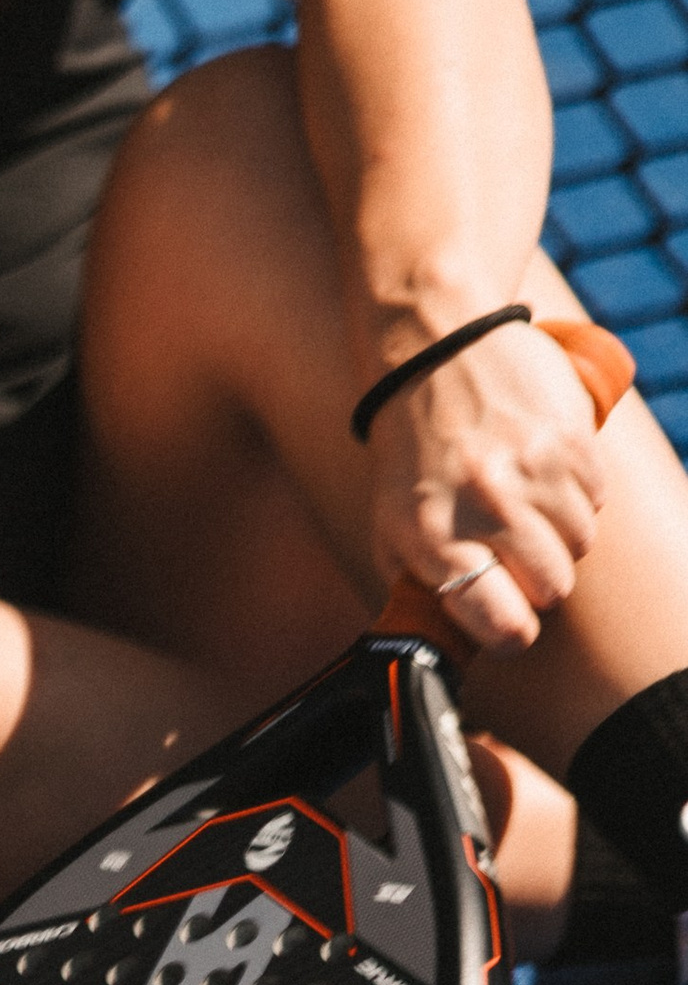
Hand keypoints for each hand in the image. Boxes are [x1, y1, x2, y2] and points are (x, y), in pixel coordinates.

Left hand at [369, 315, 607, 653]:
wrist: (439, 350)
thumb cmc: (411, 451)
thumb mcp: (390, 524)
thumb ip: (419, 584)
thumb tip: (453, 633)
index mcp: (437, 541)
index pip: (503, 625)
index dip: (511, 634)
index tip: (509, 624)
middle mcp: (488, 510)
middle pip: (552, 590)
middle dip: (537, 584)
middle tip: (514, 558)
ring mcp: (534, 473)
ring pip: (580, 546)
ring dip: (558, 538)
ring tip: (524, 508)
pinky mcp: (571, 441)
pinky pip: (594, 501)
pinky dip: (574, 498)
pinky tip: (541, 475)